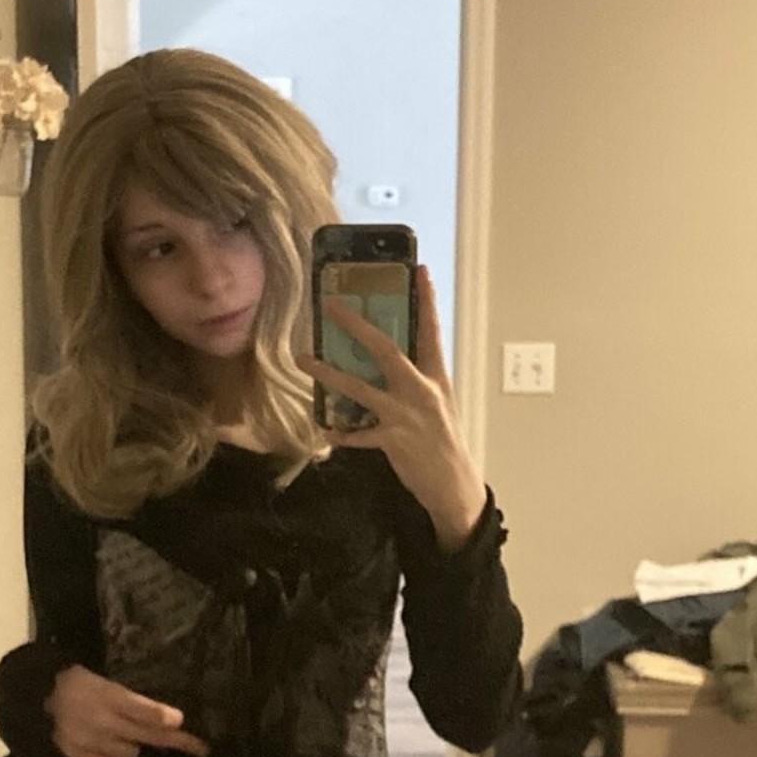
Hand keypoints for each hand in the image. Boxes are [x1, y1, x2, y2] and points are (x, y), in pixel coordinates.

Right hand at [45, 664, 209, 756]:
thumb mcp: (106, 683)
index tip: (185, 724)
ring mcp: (90, 741)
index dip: (166, 719)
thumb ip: (134, 702)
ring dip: (134, 745)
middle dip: (176, 742)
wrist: (37, 698)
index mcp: (109, 697)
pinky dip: (112, 756)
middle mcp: (102, 721)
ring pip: (129, 754)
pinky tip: (106, 743)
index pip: (144, 712)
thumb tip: (170, 719)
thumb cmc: (79, 683)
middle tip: (200, 748)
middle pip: (146, 735)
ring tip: (124, 733)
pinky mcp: (78, 756)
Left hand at [297, 265, 486, 550]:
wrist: (453, 483)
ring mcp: (406, 416)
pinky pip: (359, 435)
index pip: (431, 333)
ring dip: (329, 373)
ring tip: (303, 359)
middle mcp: (422, 392)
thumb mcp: (437, 403)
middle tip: (331, 306)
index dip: (426, 302)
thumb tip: (389, 358)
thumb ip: (416, 380)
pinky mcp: (393, 441)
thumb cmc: (442, 440)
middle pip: (387, 351)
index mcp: (436, 379)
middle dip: (357, 327)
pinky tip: (325, 429)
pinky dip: (342, 433)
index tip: (420, 272)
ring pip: (361, 389)